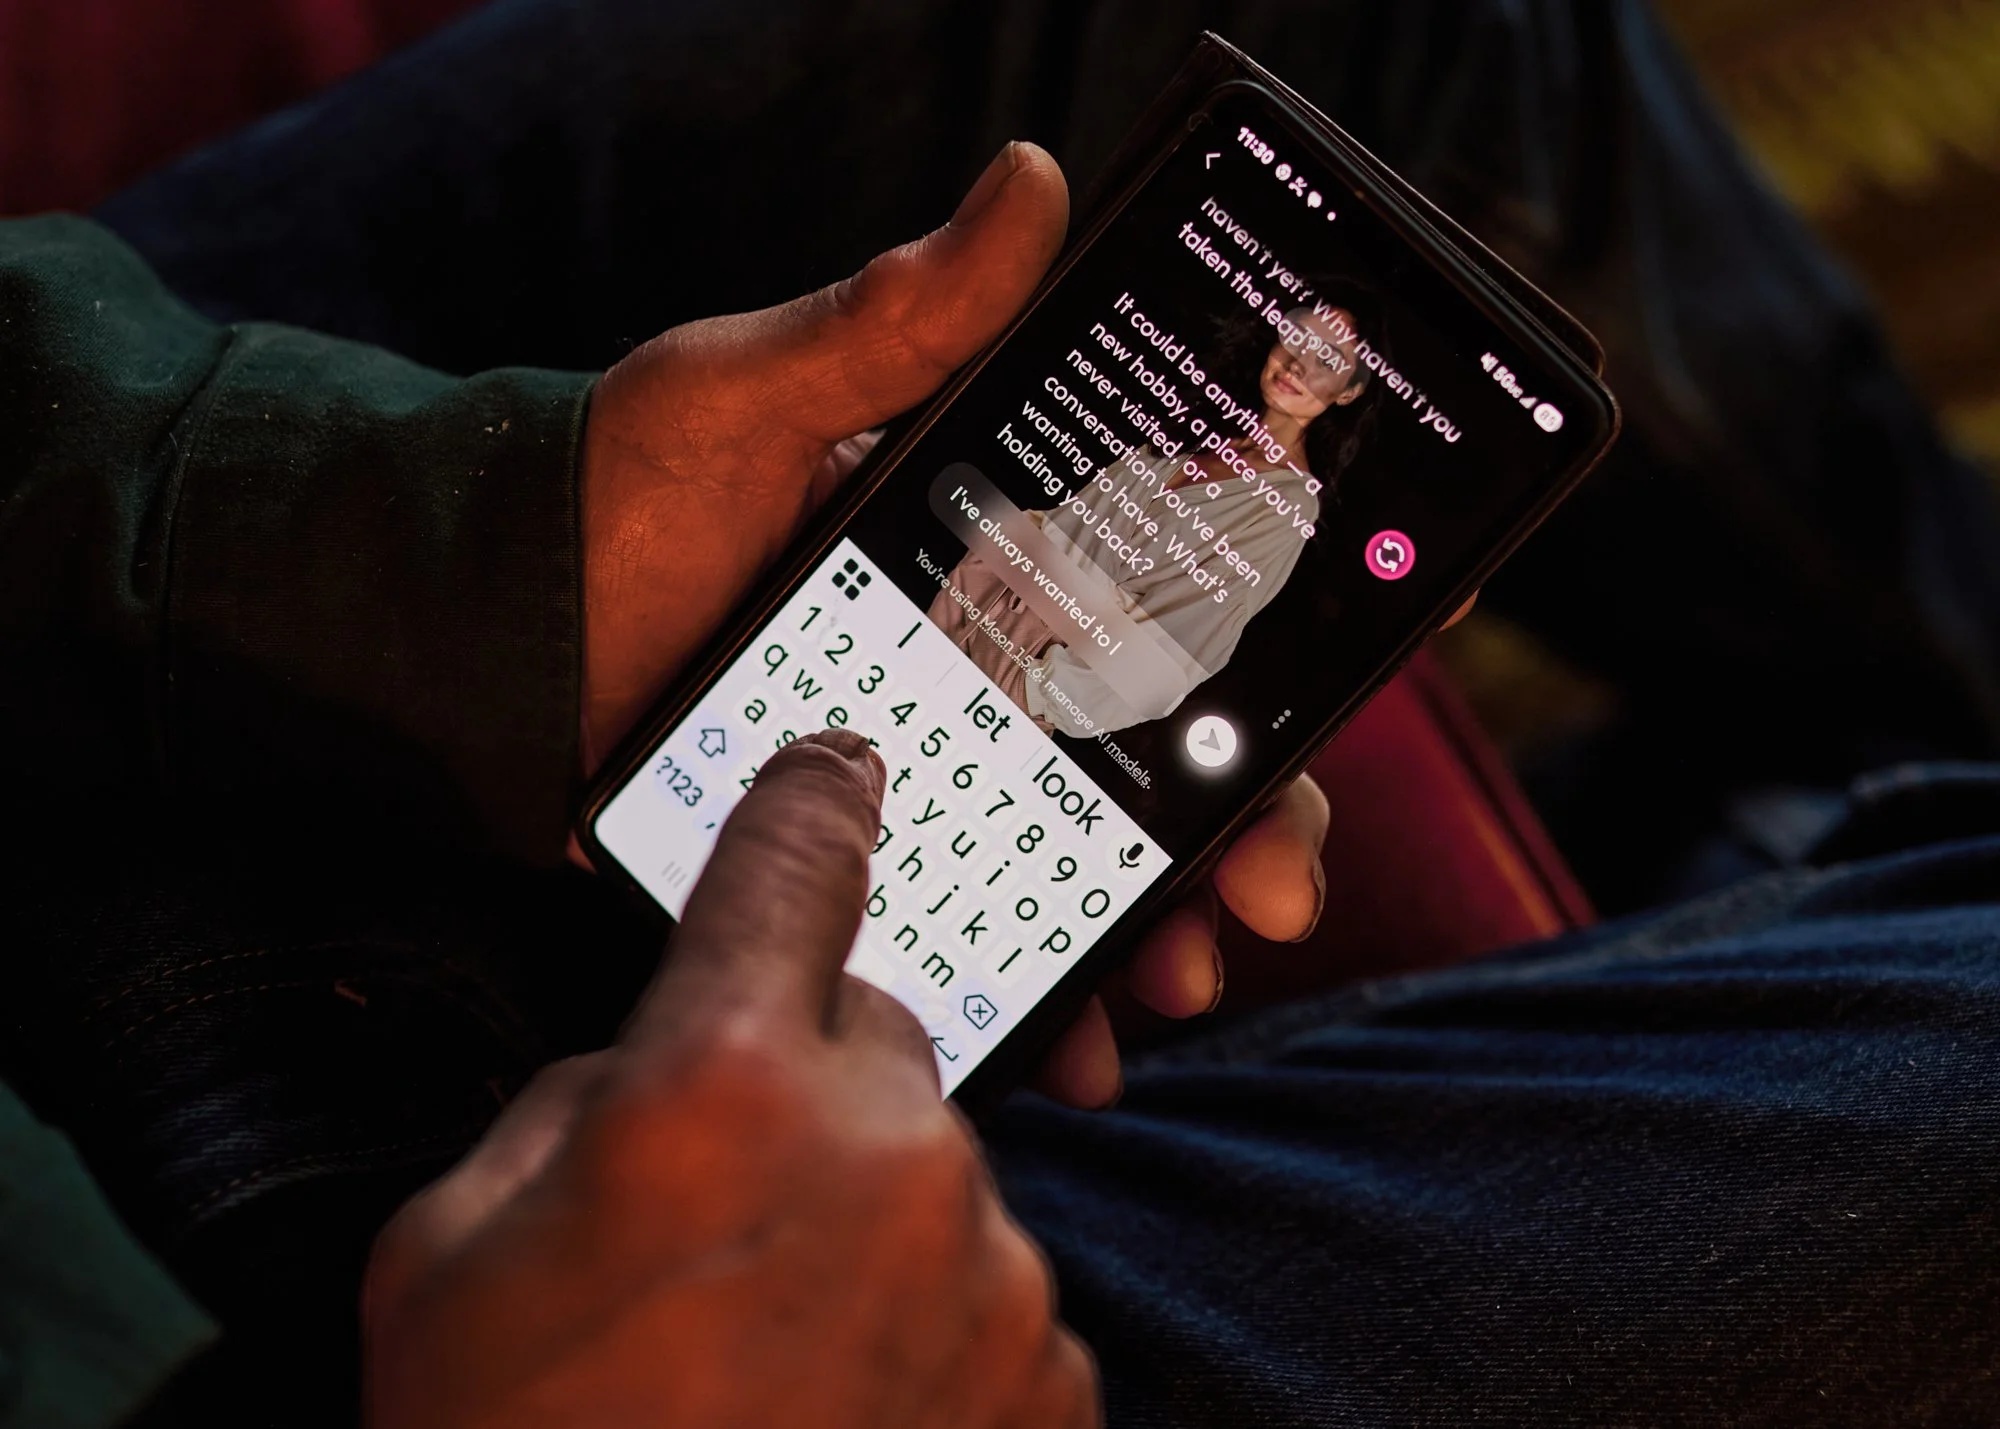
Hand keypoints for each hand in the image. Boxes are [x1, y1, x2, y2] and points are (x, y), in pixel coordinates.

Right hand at [367, 732, 1097, 1428]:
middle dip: (807, 1097)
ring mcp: (988, 1270)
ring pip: (931, 1178)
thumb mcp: (451, 1252)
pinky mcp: (1052, 1374)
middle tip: (717, 1230)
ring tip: (765, 1363)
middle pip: (872, 1041)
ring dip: (866, 1231)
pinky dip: (927, 1330)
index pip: (789, 871)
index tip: (847, 759)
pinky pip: (986, 1294)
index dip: (813, 801)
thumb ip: (578, 1106)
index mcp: (717, 1090)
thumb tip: (662, 1067)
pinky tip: (838, 1414)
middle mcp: (885, 1151)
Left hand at [582, 142, 1330, 1105]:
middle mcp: (975, 667)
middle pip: (1150, 752)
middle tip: (1269, 904)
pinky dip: (1031, 985)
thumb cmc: (609, 498)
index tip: (1317, 734)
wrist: (475, 644)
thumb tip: (1025, 182)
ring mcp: (922, 772)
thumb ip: (890, 323)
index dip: (1256, 679)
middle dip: (1233, 831)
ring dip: (1150, 928)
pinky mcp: (858, 859)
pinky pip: (970, 928)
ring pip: (1078, 856)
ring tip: (1171, 993)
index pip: (1162, 613)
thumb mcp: (750, 396)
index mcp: (982, 556)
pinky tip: (1068, 1041)